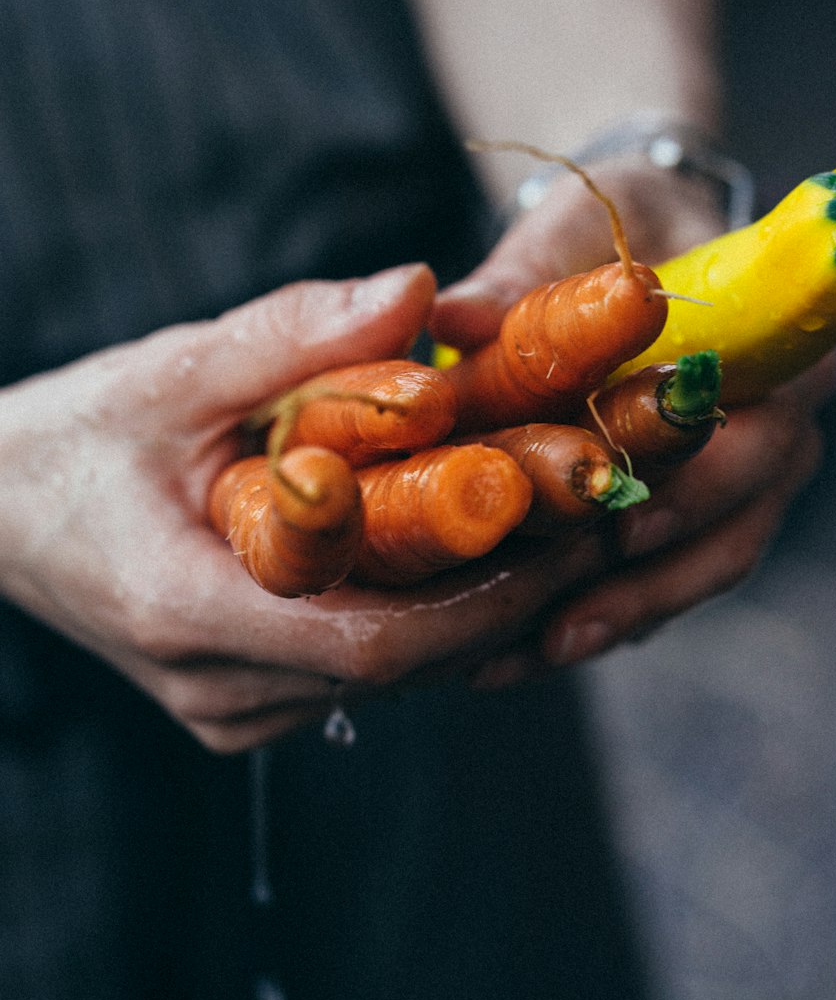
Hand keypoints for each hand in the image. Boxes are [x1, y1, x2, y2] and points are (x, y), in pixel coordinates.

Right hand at [0, 264, 581, 751]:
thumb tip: (421, 289)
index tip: (579, 523)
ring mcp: (231, 710)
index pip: (383, 639)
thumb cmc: (74, 437)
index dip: (496, 590)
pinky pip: (360, 668)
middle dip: (512, 590)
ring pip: (393, 674)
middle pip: (407, 662)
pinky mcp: (242, 704)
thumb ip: (293, 334)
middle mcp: (220, 688)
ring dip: (478, 602)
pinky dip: (424, 612)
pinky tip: (471, 545)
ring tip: (558, 517)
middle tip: (598, 508)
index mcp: (192, 613)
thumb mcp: (172, 369)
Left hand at [430, 161, 835, 683]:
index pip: (762, 429)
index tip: (623, 530)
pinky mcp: (705, 513)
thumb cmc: (612, 229)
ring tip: (531, 656)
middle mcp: (778, 421)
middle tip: (560, 627)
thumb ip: (520, 283)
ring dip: (624, 615)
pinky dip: (609, 613)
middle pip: (739, 521)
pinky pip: (673, 576)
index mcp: (772, 344)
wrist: (640, 246)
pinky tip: (524, 650)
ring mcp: (750, 478)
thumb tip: (449, 320)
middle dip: (650, 582)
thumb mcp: (569, 235)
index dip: (698, 488)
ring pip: (708, 565)